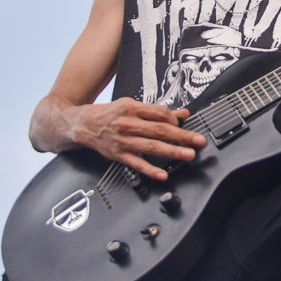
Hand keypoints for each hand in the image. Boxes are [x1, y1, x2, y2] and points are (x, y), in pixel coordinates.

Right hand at [71, 98, 206, 180]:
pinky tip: (163, 174)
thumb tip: (181, 114)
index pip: (159, 113)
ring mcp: (123, 141)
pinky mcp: (119, 155)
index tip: (185, 125)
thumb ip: (157, 111)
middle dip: (181, 136)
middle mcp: (127, 124)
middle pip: (159, 130)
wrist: (83, 125)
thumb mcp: (131, 105)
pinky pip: (137, 164)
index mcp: (131, 108)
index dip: (174, 120)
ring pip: (151, 147)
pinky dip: (151, 170)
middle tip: (197, 141)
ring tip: (188, 154)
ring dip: (172, 151)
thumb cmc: (109, 114)